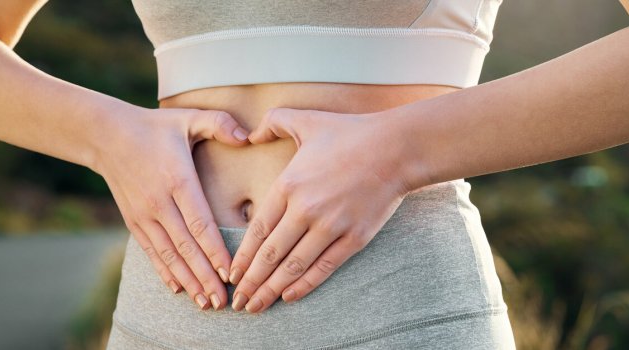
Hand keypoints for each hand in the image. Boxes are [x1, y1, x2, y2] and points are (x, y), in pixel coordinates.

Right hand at [92, 104, 249, 309]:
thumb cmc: (155, 127)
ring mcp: (143, 214)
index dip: (215, 250)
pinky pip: (151, 252)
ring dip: (188, 281)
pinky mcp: (133, 221)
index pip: (200, 222)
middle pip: (186, 246)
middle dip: (205, 276)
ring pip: (169, 255)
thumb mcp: (188, 118)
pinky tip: (178, 289)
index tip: (230, 272)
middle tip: (224, 300)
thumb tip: (247, 136)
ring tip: (206, 302)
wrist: (105, 135)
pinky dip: (165, 272)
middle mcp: (159, 202)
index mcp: (177, 178)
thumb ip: (220, 124)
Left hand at [228, 107, 413, 312]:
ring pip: (293, 267)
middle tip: (237, 302)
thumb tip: (248, 134)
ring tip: (255, 306)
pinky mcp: (354, 238)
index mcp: (289, 184)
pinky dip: (304, 285)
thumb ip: (273, 122)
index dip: (242, 256)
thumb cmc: (350, 132)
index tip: (231, 273)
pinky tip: (289, 297)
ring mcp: (331, 226)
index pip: (257, 230)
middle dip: (250, 281)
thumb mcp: (306, 119)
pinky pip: (324, 267)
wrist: (396, 148)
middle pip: (270, 255)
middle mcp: (305, 210)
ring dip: (271, 290)